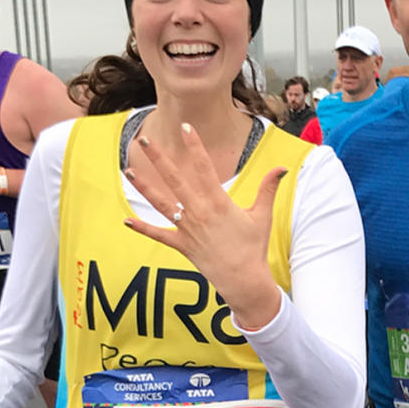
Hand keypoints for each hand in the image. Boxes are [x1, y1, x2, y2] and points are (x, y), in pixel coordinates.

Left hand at [122, 123, 284, 329]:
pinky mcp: (182, 245)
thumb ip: (268, 189)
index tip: (186, 128)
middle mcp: (199, 212)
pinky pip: (159, 235)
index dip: (195, 146)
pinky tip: (126, 221)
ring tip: (128, 171)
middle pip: (175, 180)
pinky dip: (142, 228)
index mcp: (219, 202)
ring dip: (144, 186)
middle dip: (159, 158)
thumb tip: (282, 168)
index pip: (204, 167)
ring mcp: (188, 229)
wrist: (243, 280)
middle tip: (146, 139)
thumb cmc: (254, 247)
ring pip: (161, 203)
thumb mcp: (263, 215)